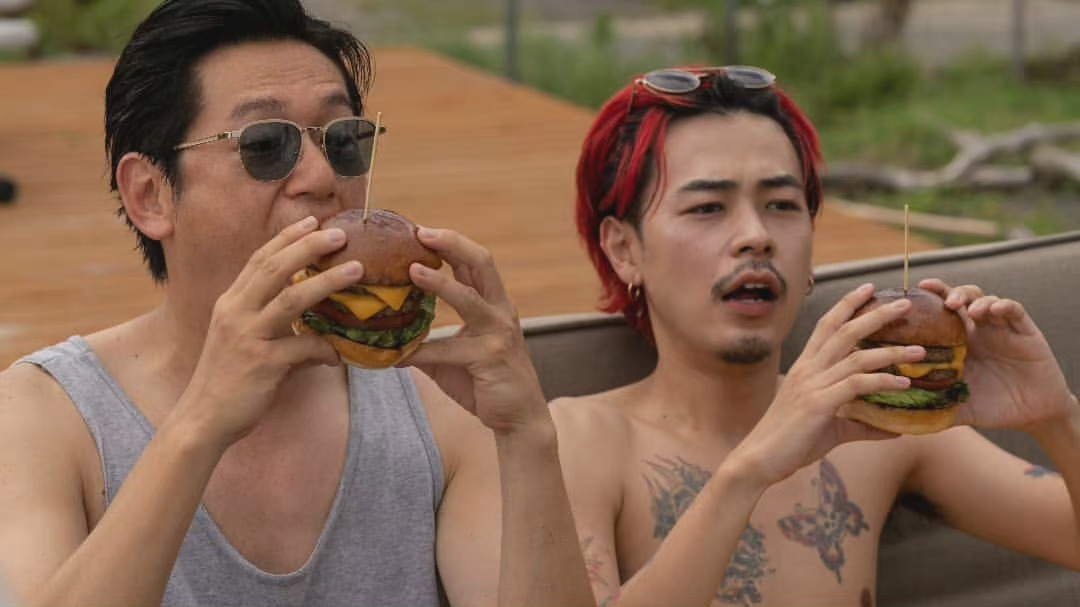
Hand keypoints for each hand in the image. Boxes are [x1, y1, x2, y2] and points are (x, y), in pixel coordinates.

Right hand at [176, 216, 363, 445]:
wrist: (202, 419)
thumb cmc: (228, 381)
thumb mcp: (245, 343)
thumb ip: (277, 328)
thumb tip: (319, 333)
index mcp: (231, 303)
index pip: (259, 259)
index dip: (286, 238)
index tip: (311, 221)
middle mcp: (235, 312)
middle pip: (275, 267)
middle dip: (309, 246)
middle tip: (340, 234)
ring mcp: (247, 336)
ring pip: (291, 298)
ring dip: (327, 281)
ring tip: (356, 270)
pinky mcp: (261, 363)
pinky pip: (303, 347)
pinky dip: (326, 347)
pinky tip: (342, 353)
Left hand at [405, 227, 547, 435]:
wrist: (519, 417)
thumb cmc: (486, 382)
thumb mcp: (459, 352)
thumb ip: (432, 338)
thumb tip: (389, 335)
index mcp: (495, 303)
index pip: (475, 262)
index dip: (451, 242)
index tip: (420, 230)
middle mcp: (500, 311)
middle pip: (481, 262)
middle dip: (452, 243)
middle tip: (421, 232)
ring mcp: (497, 333)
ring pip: (469, 298)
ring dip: (440, 282)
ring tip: (411, 270)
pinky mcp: (488, 358)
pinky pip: (447, 350)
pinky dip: (419, 352)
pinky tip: (394, 356)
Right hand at [732, 283, 925, 485]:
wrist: (760, 459)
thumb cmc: (791, 443)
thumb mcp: (830, 429)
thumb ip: (861, 425)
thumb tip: (894, 429)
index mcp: (805, 367)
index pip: (827, 325)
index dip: (848, 305)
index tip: (869, 289)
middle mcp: (808, 370)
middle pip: (845, 331)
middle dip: (876, 313)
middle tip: (905, 302)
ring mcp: (813, 385)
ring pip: (857, 356)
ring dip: (892, 351)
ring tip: (920, 351)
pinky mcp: (819, 404)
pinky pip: (857, 385)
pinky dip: (883, 381)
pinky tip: (904, 384)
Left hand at [920, 278, 1075, 433]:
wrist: (1033, 415)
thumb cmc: (992, 407)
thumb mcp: (960, 407)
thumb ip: (935, 407)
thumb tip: (902, 420)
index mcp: (957, 344)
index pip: (938, 315)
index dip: (926, 302)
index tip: (912, 293)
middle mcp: (976, 331)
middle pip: (960, 299)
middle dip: (950, 294)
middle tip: (944, 302)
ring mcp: (1000, 328)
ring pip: (985, 300)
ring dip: (975, 299)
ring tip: (968, 309)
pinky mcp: (1024, 332)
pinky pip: (1014, 311)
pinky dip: (1004, 306)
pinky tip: (995, 309)